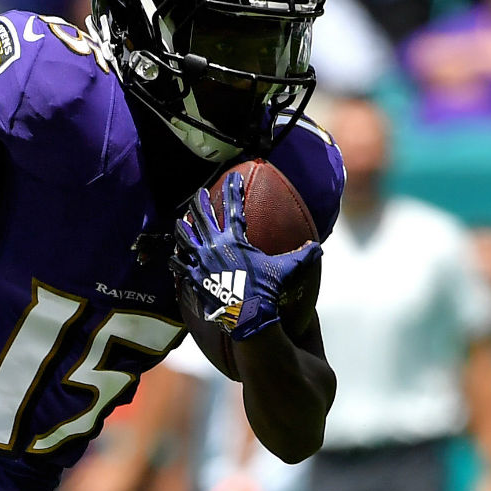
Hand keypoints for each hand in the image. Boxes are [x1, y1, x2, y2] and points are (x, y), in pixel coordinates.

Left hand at [172, 171, 321, 340]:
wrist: (246, 313)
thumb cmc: (264, 289)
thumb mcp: (284, 269)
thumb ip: (300, 256)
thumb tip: (318, 247)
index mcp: (235, 239)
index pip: (234, 208)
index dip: (233, 190)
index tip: (232, 177)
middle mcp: (215, 245)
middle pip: (202, 216)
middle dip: (199, 202)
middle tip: (198, 194)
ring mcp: (201, 260)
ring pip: (185, 237)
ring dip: (183, 227)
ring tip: (180, 221)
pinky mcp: (193, 275)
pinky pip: (179, 264)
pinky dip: (175, 259)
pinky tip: (172, 256)